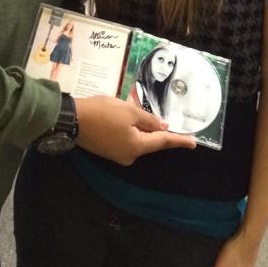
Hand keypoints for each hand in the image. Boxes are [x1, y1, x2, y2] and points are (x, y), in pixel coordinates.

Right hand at [75, 95, 194, 165]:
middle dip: (154, 128)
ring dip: (139, 126)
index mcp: (137, 147)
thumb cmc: (103, 112)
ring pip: (136, 139)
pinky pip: (126, 139)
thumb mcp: (129, 111)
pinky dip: (129, 129)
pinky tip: (124, 117)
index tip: (194, 143)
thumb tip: (163, 127)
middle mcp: (129, 156)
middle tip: (160, 116)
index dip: (179, 140)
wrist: (73, 119)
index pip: (163, 142)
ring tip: (134, 110)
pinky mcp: (108, 150)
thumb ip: (149, 120)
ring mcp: (117, 155)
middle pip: (149, 141)